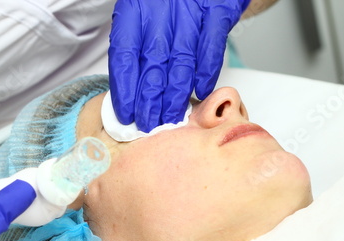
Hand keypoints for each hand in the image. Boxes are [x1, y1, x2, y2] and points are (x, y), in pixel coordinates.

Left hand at [109, 0, 250, 131]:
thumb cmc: (165, 0)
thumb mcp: (141, 14)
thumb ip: (135, 45)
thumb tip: (128, 90)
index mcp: (134, 10)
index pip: (124, 56)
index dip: (125, 89)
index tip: (126, 113)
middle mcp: (159, 10)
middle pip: (152, 64)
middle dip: (150, 100)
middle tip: (149, 124)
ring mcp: (191, 11)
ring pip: (181, 61)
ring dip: (176, 95)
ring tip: (171, 118)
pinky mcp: (219, 10)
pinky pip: (211, 47)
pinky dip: (207, 72)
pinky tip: (202, 91)